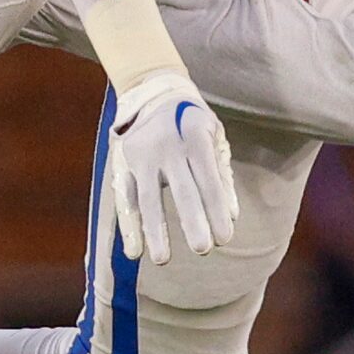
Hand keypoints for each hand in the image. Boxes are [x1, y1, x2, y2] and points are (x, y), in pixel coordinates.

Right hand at [104, 71, 236, 264]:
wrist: (154, 94)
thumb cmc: (193, 123)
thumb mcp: (214, 136)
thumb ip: (221, 174)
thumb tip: (230, 215)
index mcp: (194, 136)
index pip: (208, 179)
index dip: (216, 208)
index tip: (225, 238)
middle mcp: (166, 145)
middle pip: (181, 189)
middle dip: (192, 221)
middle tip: (203, 249)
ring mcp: (141, 154)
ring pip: (148, 197)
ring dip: (155, 230)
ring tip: (163, 259)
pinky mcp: (123, 163)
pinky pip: (126, 197)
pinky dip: (129, 224)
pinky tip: (134, 250)